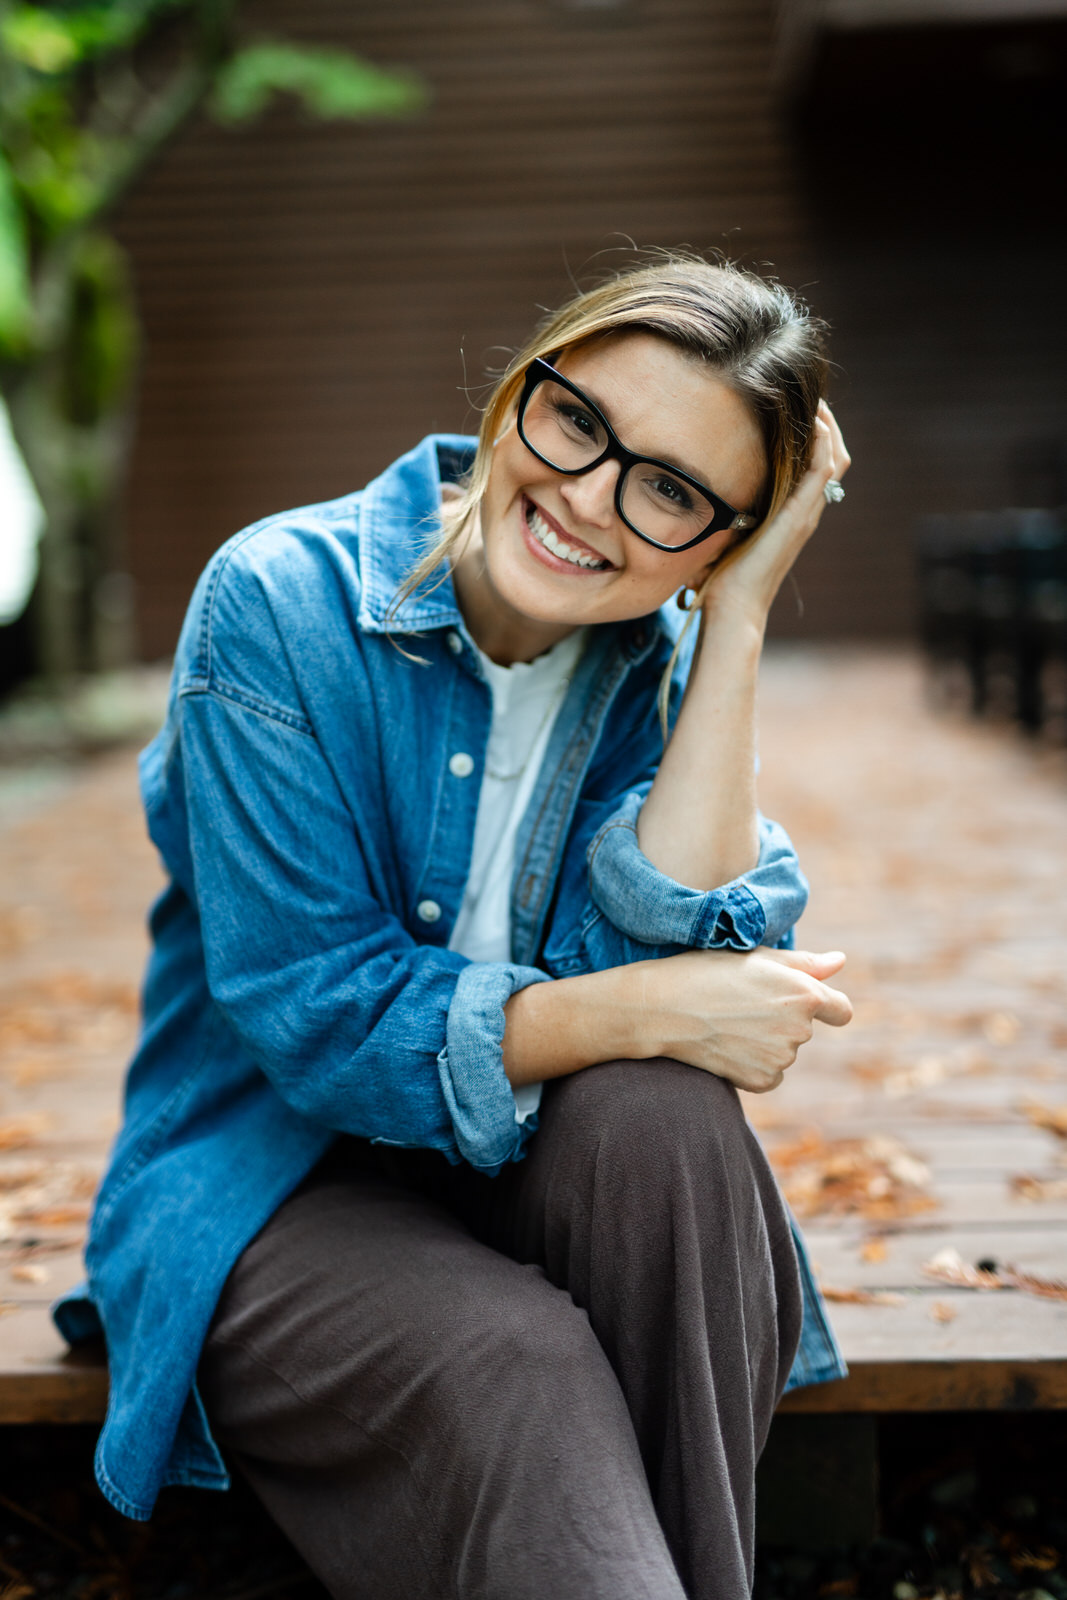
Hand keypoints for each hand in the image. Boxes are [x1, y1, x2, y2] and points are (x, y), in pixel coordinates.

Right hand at [638, 946, 852, 1093]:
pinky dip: (753, 1064)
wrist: (664, 1008)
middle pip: (804, 1029)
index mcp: (805, 994)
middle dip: (782, 1018)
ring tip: (729, 1022)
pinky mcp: (762, 1081)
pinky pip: (770, 1074)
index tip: (804, 1004)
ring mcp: (781, 1059)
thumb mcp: (758, 957)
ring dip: (765, 1041)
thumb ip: (805, 964)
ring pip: (785, 1051)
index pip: (841, 1011)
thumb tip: (840, 962)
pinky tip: (727, 1046)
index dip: (827, 1007)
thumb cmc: (709, 972)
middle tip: (742, 1003)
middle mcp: (800, 1029)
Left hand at [700, 401, 850, 627]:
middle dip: (824, 423)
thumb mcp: (724, 531)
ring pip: (834, 458)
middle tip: (807, 397)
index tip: (793, 408)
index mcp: (790, 513)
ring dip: (825, 426)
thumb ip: (724, 508)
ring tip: (812, 401)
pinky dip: (821, 443)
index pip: (815, 464)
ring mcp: (806, 514)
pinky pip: (823, 471)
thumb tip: (692, 487)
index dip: (811, 434)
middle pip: (833, 455)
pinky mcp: (799, 517)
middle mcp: (805, 511)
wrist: (732, 606)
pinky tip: (812, 422)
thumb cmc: (721, 578)